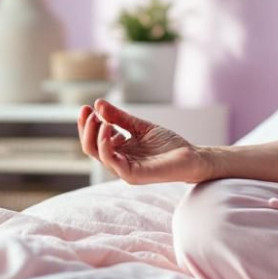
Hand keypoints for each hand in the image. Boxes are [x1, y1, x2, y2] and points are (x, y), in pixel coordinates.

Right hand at [77, 99, 211, 184]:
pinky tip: (109, 128)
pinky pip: (112, 162)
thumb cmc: (168, 144)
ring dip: (94, 134)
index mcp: (118, 151)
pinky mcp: (133, 175)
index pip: (93, 140)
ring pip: (98, 154)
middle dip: (86, 128)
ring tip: (99, 119)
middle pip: (91, 147)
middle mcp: (118, 161)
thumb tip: (98, 103)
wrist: (191, 156)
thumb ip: (120, 118)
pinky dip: (106, 145)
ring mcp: (124, 170)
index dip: (86, 124)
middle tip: (88, 111)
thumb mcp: (140, 126)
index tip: (87, 106)